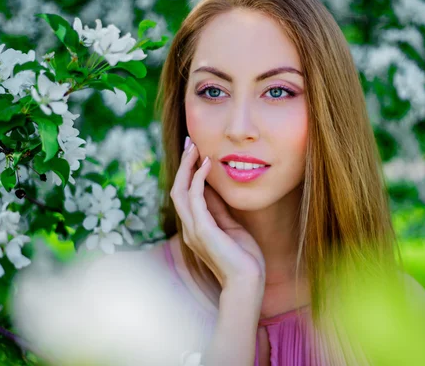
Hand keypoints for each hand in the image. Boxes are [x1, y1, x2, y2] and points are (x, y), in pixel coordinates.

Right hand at [170, 137, 265, 290]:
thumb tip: (214, 188)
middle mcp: (189, 227)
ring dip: (187, 167)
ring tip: (196, 148)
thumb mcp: (231, 226)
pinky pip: (194, 198)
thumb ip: (219, 209)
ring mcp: (193, 229)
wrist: (248, 281)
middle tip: (191, 143)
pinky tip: (207, 164)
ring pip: (180, 191)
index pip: (185, 195)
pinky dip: (198, 178)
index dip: (188, 172)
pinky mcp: (202, 230)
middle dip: (183, 165)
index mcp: (195, 227)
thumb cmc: (243, 257)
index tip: (195, 152)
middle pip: (177, 189)